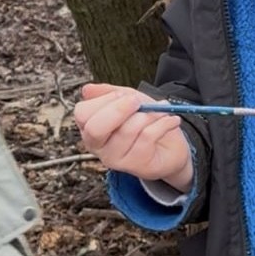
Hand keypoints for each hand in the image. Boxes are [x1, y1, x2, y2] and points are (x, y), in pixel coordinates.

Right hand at [74, 84, 193, 191]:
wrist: (170, 147)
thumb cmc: (145, 122)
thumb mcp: (129, 100)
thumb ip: (110, 93)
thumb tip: (87, 89)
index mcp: (90, 128)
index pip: (82, 114)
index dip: (104, 100)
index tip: (122, 95)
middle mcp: (98, 146)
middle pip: (95, 128)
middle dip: (118, 109)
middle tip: (137, 102)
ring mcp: (116, 159)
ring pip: (127, 130)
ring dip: (148, 115)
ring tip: (160, 112)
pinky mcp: (136, 166)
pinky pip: (148, 137)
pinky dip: (163, 124)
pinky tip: (172, 121)